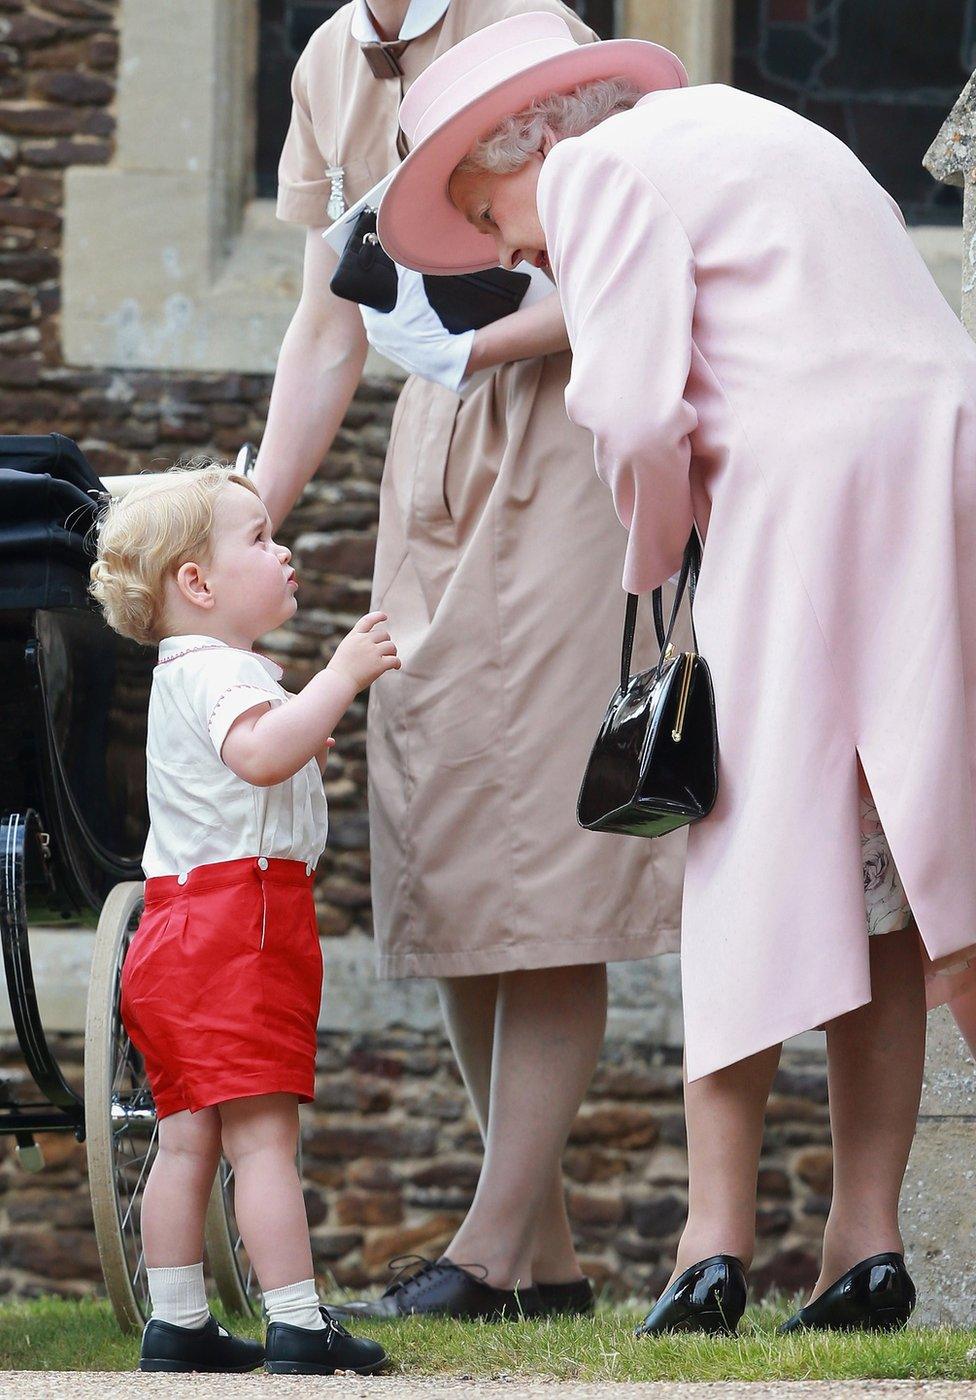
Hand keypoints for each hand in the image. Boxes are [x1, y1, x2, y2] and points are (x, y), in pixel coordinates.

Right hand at [326, 611, 400, 693]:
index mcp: (353, 636)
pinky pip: (394, 660)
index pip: (367, 621)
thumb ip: (357, 644)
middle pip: (383, 634)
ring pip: (391, 646)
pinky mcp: (379, 664)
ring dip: (393, 652)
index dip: (377, 616)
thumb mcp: (345, 650)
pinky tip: (396, 667)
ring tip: (391, 658)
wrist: (338, 682)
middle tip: (387, 651)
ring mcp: (372, 652)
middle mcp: (363, 641)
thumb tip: (373, 644)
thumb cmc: (339, 671)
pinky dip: (397, 663)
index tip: (385, 616)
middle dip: (386, 641)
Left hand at [360, 266, 474, 393]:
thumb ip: (406, 271)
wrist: (445, 362)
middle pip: (379, 312)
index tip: (380, 275)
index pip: (366, 300)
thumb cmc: (424, 331)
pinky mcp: (407, 359)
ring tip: (409, 302)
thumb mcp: (413, 295)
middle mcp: (378, 341)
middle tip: (398, 285)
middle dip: (387, 299)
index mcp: (372, 326)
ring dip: (398, 315)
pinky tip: (420, 322)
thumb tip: (399, 247)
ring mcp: (392, 352)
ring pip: (391, 326)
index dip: (373, 286)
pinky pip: (403, 338)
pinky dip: (409, 329)